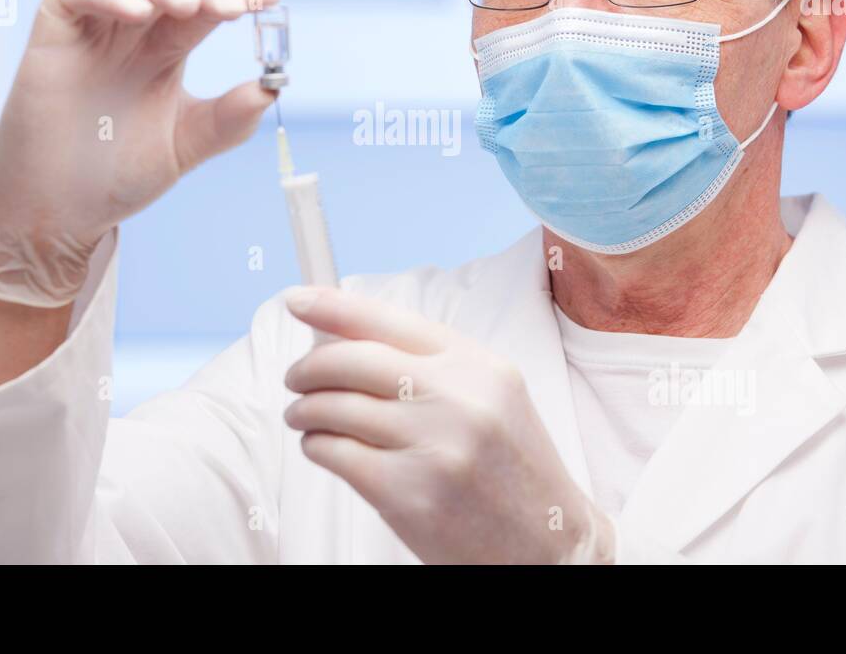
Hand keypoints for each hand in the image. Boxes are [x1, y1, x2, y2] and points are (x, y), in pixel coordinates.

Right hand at [0, 0, 279, 305]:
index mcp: (166, 47)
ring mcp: (90, 29)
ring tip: (190, 6)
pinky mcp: (50, 37)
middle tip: (235, 7)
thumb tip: (270, 88)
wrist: (60, 213)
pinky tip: (139, 13)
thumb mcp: (185, 145)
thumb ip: (228, 119)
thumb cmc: (114, 175)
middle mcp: (130, 29)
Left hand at [283, 286, 614, 563]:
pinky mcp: (409, 494)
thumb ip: (430, 365)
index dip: (334, 306)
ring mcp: (434, 446)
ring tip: (304, 416)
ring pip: (335, 407)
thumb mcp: (491, 398)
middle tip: (296, 377)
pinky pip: (336, 453)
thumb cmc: (512, 471)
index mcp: (478, 365)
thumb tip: (345, 338)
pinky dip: (317, 446)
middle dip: (309, 367)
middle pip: (352, 360)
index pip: (390, 319)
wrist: (549, 544)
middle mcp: (458, 398)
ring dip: (306, 410)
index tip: (299, 300)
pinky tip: (323, 447)